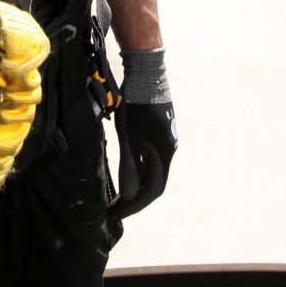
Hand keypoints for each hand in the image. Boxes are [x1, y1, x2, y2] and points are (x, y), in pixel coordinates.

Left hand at [112, 100, 176, 220]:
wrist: (146, 72)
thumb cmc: (136, 105)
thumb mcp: (129, 138)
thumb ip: (130, 167)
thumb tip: (130, 196)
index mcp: (164, 154)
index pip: (153, 191)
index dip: (135, 205)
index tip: (117, 214)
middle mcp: (169, 149)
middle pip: (155, 182)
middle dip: (135, 198)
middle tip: (116, 207)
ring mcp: (166, 138)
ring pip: (153, 169)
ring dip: (138, 183)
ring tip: (120, 191)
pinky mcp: (160, 128)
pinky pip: (152, 157)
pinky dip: (140, 169)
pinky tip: (128, 167)